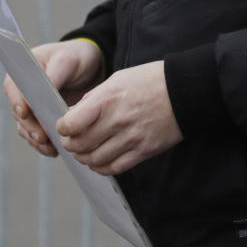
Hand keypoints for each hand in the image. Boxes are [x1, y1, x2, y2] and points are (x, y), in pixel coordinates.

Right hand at [4, 39, 103, 156]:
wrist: (91, 68)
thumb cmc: (76, 57)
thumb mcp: (67, 60)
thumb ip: (54, 74)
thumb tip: (41, 91)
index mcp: (23, 72)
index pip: (13, 88)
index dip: (18, 102)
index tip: (25, 113)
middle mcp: (22, 92)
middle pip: (19, 113)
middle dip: (30, 126)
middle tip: (42, 137)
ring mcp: (32, 108)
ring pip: (27, 128)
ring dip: (37, 139)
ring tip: (51, 148)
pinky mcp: (42, 121)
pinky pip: (38, 136)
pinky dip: (45, 145)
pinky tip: (55, 150)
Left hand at [56, 60, 182, 175]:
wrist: (184, 91)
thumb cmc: (150, 81)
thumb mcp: (117, 79)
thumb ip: (94, 98)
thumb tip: (74, 115)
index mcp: (107, 99)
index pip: (70, 124)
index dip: (62, 128)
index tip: (64, 127)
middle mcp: (117, 121)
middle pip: (80, 145)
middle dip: (70, 145)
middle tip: (71, 141)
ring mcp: (131, 138)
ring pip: (95, 160)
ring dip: (84, 158)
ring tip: (85, 152)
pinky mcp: (144, 151)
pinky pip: (115, 168)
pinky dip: (102, 168)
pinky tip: (100, 161)